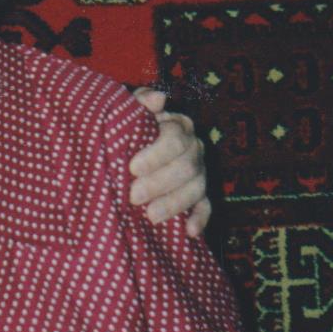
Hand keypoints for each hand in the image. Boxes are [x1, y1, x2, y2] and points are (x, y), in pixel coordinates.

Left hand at [128, 87, 211, 235]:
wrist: (126, 153)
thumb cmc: (126, 130)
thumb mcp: (128, 112)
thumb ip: (140, 102)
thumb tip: (158, 99)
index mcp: (177, 126)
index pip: (175, 138)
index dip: (155, 154)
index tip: (132, 168)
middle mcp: (193, 148)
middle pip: (186, 166)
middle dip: (160, 183)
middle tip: (133, 196)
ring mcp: (199, 173)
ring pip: (196, 188)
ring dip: (174, 203)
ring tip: (150, 216)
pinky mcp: (201, 195)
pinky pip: (206, 208)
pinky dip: (200, 220)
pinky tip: (190, 233)